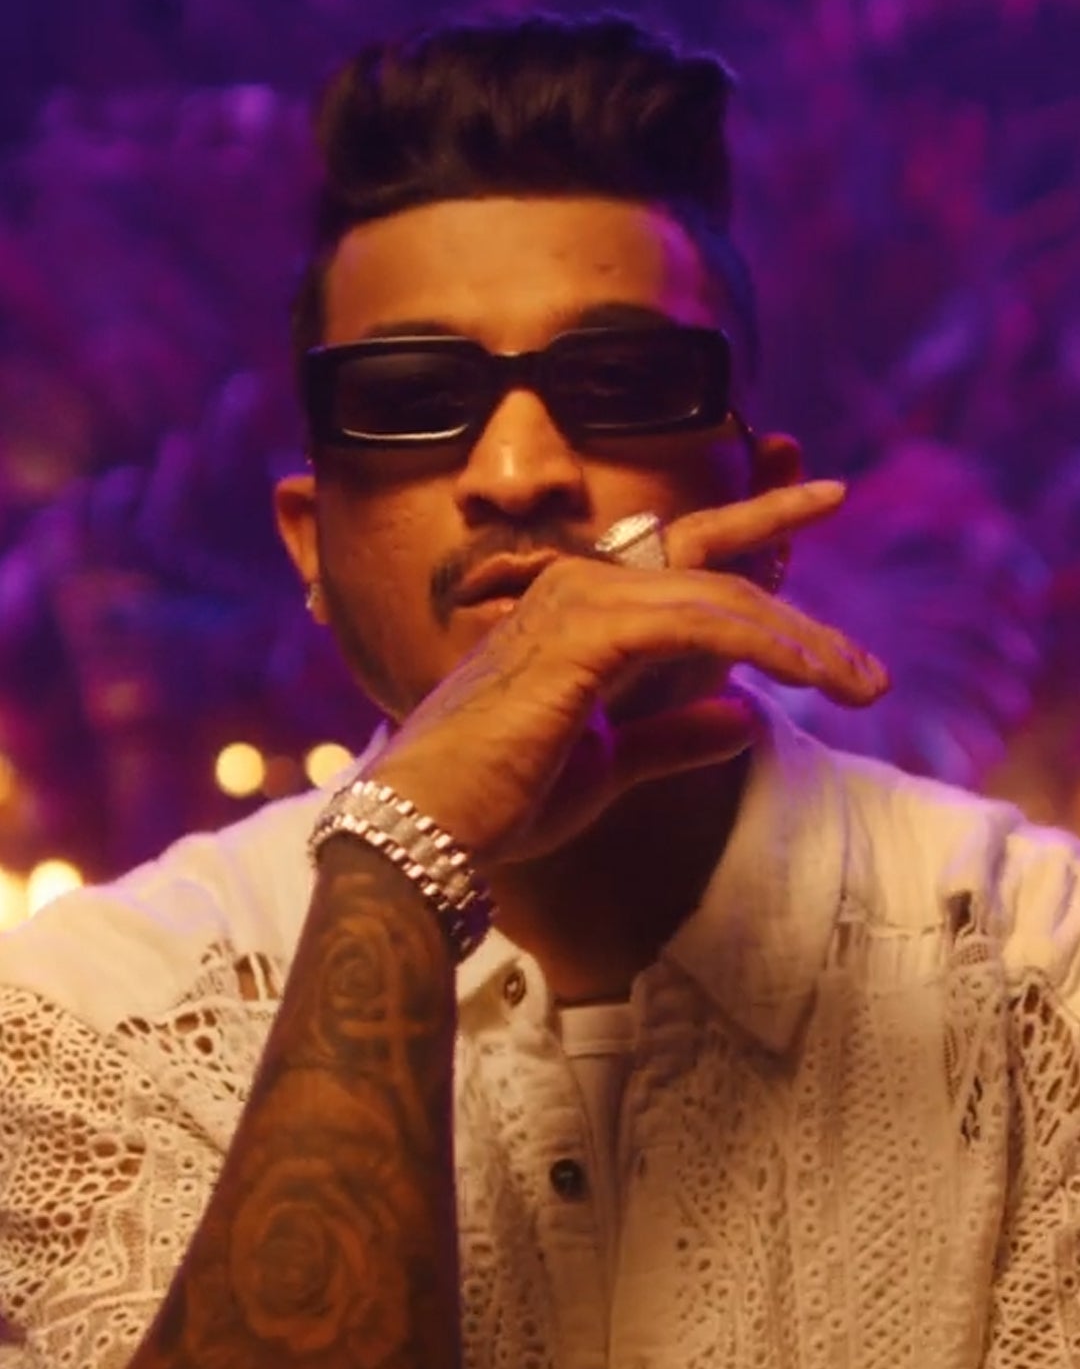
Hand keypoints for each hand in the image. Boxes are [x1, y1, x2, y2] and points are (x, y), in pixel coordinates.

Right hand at [368, 481, 887, 866]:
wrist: (431, 827)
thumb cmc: (502, 800)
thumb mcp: (611, 767)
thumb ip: (675, 734)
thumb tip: (744, 719)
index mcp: (584, 613)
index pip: (691, 573)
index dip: (763, 548)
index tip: (826, 541)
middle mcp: (583, 590)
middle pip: (720, 580)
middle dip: (804, 622)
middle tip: (870, 674)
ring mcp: (583, 603)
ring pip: (723, 599)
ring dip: (803, 642)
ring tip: (860, 685)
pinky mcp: (590, 633)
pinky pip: (703, 624)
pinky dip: (766, 645)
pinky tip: (811, 675)